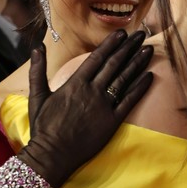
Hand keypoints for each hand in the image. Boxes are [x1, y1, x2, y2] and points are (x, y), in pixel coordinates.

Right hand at [24, 29, 152, 187]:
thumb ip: (37, 70)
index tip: (122, 33)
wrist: (52, 154)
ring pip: (125, 79)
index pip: (97, 57)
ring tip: (148, 50)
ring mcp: (104, 106)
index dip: (111, 44)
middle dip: (129, 47)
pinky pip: (130, 101)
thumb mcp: (37, 96)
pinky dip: (140, 88)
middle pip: (115, 64)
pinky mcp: (112, 121)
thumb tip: (36, 47)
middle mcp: (92, 91)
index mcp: (75, 83)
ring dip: (137, 63)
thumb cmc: (43, 127)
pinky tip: (150, 76)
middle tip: (141, 34)